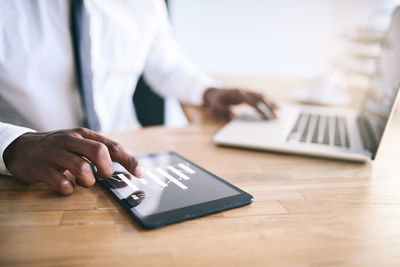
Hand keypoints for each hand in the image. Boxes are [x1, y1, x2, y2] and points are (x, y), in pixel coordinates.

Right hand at [3, 128, 143, 195]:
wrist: (22, 147)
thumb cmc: (59, 148)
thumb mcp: (79, 143)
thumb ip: (100, 151)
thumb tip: (127, 166)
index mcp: (84, 134)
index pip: (112, 146)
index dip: (129, 160)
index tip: (140, 173)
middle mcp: (71, 140)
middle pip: (99, 152)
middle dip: (107, 170)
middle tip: (102, 177)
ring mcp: (55, 153)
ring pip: (82, 167)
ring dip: (88, 181)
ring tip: (83, 181)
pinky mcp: (41, 168)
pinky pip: (61, 182)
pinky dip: (69, 189)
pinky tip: (67, 187)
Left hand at [203, 88, 277, 119]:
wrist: (212, 91)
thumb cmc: (215, 101)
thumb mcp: (216, 107)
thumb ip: (225, 111)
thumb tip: (234, 116)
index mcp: (237, 93)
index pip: (252, 102)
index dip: (260, 110)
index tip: (266, 118)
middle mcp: (244, 90)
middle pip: (260, 97)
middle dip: (270, 106)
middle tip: (278, 115)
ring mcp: (247, 90)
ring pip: (262, 95)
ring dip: (272, 102)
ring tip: (280, 110)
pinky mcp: (248, 92)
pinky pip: (260, 95)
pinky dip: (268, 100)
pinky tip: (274, 105)